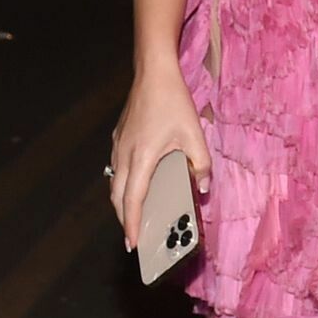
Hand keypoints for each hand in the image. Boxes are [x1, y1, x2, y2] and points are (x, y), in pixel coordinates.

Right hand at [109, 62, 211, 253]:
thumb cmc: (173, 102)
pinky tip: (135, 187)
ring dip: (122, 203)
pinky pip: (116, 169)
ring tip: (134, 218)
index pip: (132, 200)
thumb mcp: (195, 135)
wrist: (153, 73)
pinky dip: (122, 185)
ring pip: (114, 183)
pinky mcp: (118, 138)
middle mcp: (124, 155)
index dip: (131, 225)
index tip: (132, 244)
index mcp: (142, 158)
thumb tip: (203, 188)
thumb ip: (202, 164)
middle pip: (117, 197)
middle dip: (124, 220)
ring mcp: (118, 146)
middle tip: (134, 238)